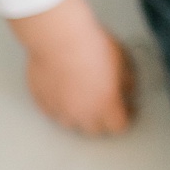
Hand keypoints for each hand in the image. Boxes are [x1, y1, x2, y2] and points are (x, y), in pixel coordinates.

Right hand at [7, 0, 135, 134]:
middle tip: (105, 103)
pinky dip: (60, 105)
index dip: (126, 117)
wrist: (58, 38)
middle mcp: (81, 114)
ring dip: (79, 115)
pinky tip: (65, 89)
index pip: (119, 127)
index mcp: (105, 105)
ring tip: (84, 96)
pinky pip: (53, 110)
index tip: (127, 109)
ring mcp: (58, 110)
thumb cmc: (92, 46)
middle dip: (103, 120)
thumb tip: (127, 90)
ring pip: (71, 123)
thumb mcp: (122, 61)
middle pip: (95, 130)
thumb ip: (127, 82)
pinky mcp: (41, 102)